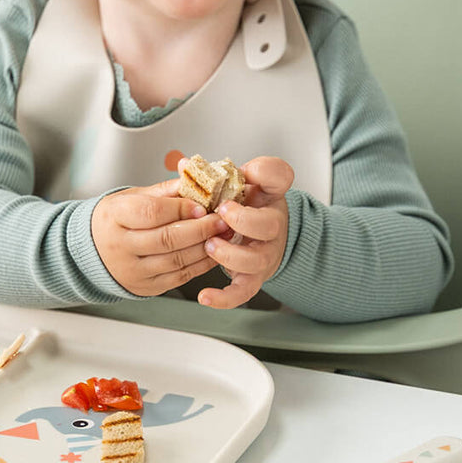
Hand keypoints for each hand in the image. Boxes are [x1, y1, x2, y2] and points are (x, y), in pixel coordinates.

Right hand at [91, 179, 231, 296]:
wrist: (92, 250)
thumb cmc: (115, 219)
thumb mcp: (132, 197)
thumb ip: (165, 190)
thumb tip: (196, 179)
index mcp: (114, 216)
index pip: (151, 213)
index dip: (180, 209)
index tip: (202, 205)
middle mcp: (120, 246)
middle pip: (166, 239)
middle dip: (200, 229)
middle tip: (222, 220)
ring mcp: (132, 270)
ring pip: (176, 260)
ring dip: (205, 248)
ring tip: (223, 235)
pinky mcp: (145, 287)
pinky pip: (179, 277)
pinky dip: (200, 265)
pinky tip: (212, 252)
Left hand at [197, 157, 292, 308]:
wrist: (261, 234)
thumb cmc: (246, 206)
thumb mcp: (237, 182)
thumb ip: (212, 173)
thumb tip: (184, 165)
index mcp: (268, 195)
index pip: (278, 177)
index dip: (265, 175)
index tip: (247, 175)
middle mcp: (271, 226)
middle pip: (269, 226)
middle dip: (243, 220)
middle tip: (220, 213)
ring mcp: (263, 253)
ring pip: (255, 261)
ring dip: (230, 254)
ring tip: (209, 246)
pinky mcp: (252, 277)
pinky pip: (243, 291)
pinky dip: (225, 297)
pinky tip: (205, 296)